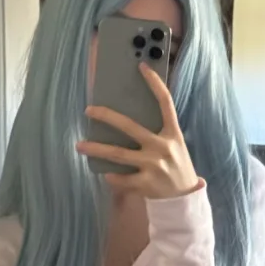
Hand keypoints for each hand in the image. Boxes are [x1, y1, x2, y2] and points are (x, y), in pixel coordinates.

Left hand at [76, 65, 199, 198]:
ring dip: (96, 149)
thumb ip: (156, 133)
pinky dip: (111, 177)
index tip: (141, 67)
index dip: (154, 84)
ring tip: (79, 146)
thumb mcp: (174, 146)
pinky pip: (120, 178)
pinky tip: (106, 174)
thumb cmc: (176, 167)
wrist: (185, 198)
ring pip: (118, 154)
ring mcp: (154, 166)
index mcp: (172, 133)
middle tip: (89, 110)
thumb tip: (125, 121)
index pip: (165, 102)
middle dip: (107, 117)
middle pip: (130, 127)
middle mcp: (162, 147)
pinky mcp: (146, 184)